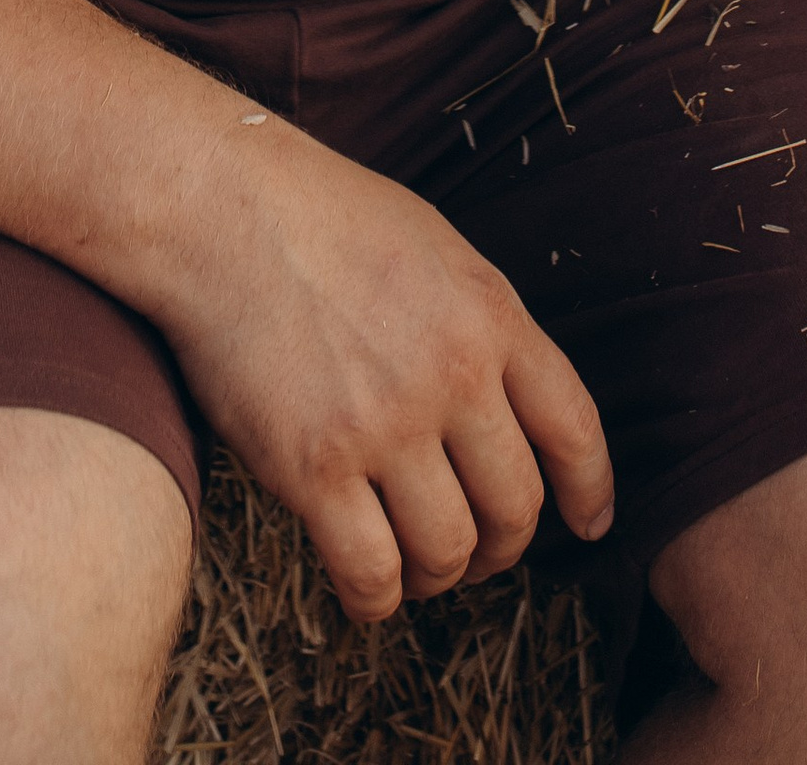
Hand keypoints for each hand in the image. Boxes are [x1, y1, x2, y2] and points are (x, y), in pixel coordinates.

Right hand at [153, 123, 612, 618]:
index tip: (587, 524)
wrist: (218, 207)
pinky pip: (371, 573)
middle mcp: (452, 375)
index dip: (589, 491)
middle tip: (476, 550)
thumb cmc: (317, 216)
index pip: (574, 428)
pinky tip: (363, 587)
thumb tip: (505, 399)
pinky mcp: (314, 468)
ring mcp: (384, 425)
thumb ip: (477, 322)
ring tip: (414, 566)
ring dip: (438, 576)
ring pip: (449, 552)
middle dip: (503, 546)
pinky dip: (375, 598)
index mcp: (490, 315)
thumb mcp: (432, 246)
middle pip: (516, 508)